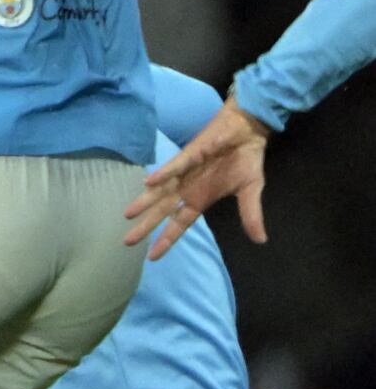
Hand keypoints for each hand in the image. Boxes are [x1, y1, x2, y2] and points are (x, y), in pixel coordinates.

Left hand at [128, 98, 268, 255]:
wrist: (247, 132)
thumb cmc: (245, 160)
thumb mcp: (250, 191)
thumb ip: (250, 215)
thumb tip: (261, 240)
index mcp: (199, 200)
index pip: (179, 224)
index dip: (167, 239)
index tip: (152, 257)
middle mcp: (187, 189)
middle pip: (163, 211)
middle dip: (146, 226)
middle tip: (127, 242)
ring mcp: (186, 173)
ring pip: (161, 191)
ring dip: (145, 201)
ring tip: (128, 214)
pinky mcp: (191, 154)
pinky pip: (176, 166)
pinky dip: (164, 174)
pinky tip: (150, 182)